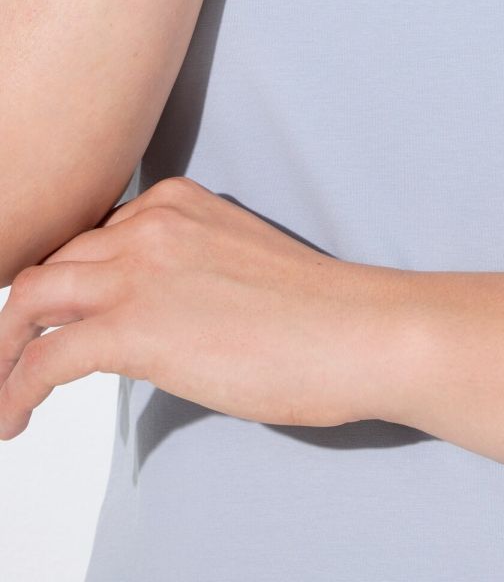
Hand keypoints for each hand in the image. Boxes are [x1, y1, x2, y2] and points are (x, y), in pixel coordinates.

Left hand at [0, 176, 394, 437]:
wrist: (354, 330)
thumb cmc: (315, 312)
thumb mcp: (236, 258)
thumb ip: (185, 267)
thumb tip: (150, 317)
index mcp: (176, 201)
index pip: (88, 237)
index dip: (62, 285)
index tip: (52, 323)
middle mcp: (149, 223)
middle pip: (50, 261)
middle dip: (20, 315)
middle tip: (13, 360)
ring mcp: (139, 271)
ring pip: (28, 298)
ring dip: (2, 350)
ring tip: (3, 392)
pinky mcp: (134, 328)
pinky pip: (44, 356)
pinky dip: (13, 390)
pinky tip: (14, 416)